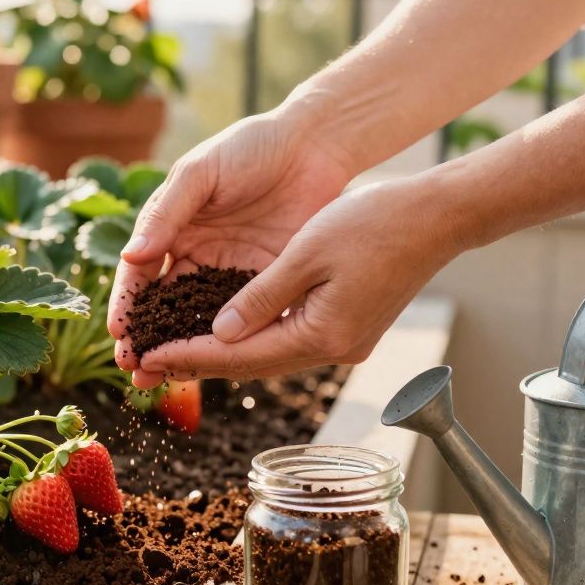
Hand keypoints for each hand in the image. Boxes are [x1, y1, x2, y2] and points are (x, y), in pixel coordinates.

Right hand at [107, 111, 354, 387]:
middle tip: (132, 372)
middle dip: (146, 341)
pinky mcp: (267, 284)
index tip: (119, 333)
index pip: (139, 276)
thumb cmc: (250, 148)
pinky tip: (216, 369)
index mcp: (171, 230)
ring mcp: (230, 274)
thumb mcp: (201, 173)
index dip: (127, 305)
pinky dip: (228, 346)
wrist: (314, 145)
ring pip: (199, 323)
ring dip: (181, 353)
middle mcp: (195, 257)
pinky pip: (244, 321)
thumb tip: (131, 256)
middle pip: (163, 309)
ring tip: (161, 382)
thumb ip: (167, 213)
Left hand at [132, 175, 464, 381]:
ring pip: (270, 356)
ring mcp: (345, 344)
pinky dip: (254, 338)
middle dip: (199, 362)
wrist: (437, 218)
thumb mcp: (306, 253)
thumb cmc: (375, 223)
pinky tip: (225, 331)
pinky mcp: (350, 330)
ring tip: (176, 349)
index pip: (239, 357)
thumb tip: (219, 333)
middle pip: (252, 366)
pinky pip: (289, 341)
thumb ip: (260, 297)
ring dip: (224, 353)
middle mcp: (334, 350)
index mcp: (322, 335)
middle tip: (148, 362)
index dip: (190, 357)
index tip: (147, 358)